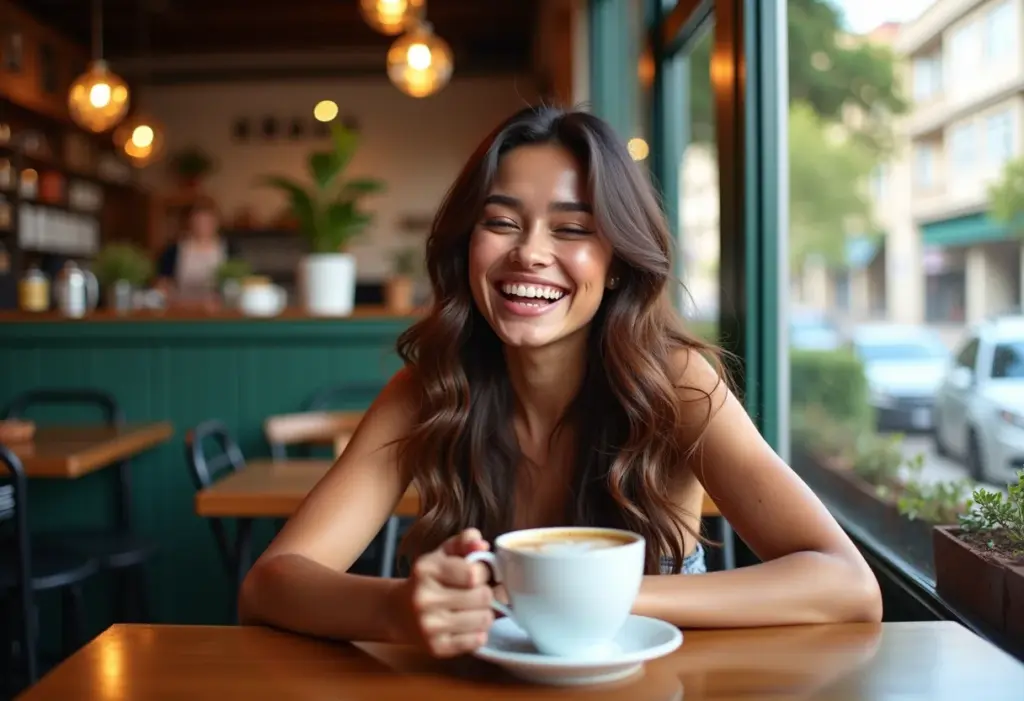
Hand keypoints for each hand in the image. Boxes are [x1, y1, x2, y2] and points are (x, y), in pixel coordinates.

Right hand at [396, 528, 494, 656]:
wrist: (398, 612)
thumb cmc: (428, 579)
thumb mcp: (442, 554)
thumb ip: (463, 542)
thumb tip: (482, 544)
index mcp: (426, 569)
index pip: (474, 573)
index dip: (484, 573)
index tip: (478, 574)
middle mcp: (424, 598)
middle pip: (483, 597)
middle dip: (486, 593)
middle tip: (477, 593)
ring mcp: (429, 626)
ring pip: (483, 620)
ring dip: (485, 614)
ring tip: (473, 609)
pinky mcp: (436, 648)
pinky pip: (476, 641)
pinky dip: (478, 633)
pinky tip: (467, 625)